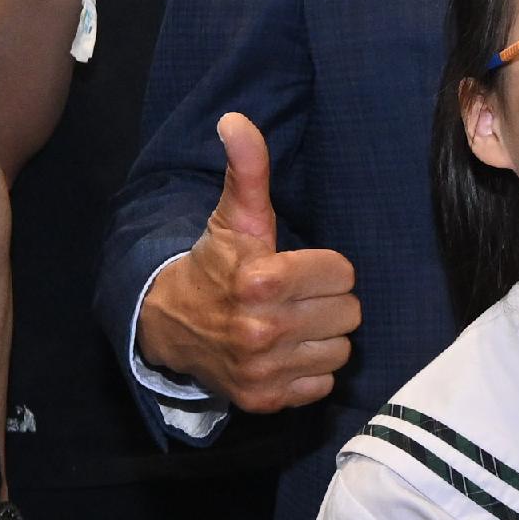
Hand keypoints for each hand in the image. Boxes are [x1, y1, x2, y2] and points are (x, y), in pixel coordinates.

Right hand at [136, 114, 362, 409]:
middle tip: (295, 296)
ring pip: (340, 350)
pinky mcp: (264, 399)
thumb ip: (247, 168)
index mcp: (261, 279)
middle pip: (348, 313)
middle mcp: (262, 329)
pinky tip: (285, 352)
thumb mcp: (234, 215)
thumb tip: (237, 120)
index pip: (343, 274)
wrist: (170, 324)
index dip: (325, 268)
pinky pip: (322, 384)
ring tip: (291, 323)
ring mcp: (263, 369)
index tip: (296, 268)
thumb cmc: (215, 264)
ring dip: (322, 336)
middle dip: (327, 301)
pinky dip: (309, 370)